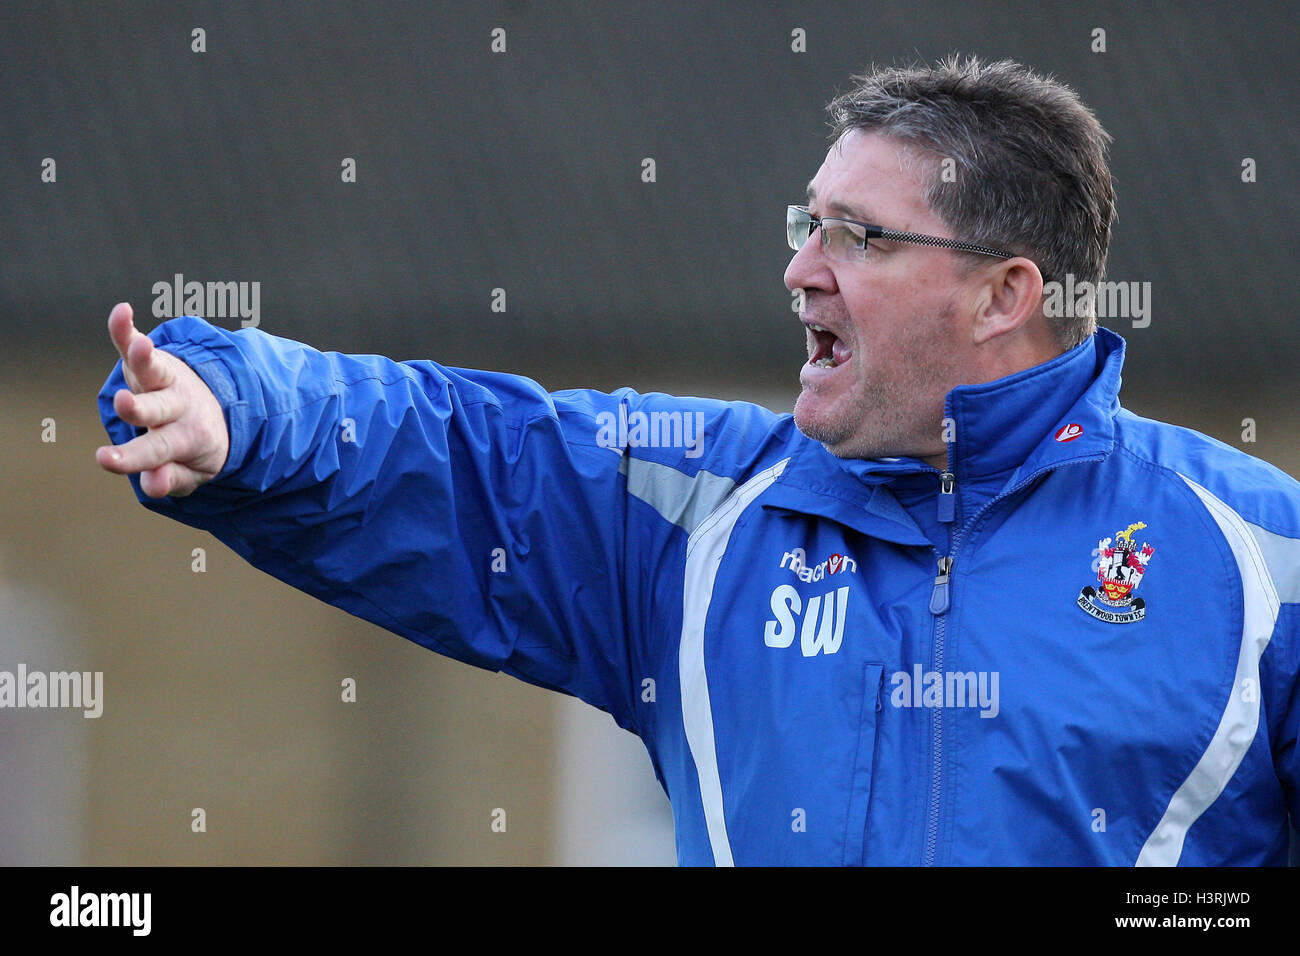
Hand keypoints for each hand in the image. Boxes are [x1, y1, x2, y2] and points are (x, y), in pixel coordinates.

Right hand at [95, 302, 230, 497]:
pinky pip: (138, 345)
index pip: (157, 451)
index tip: (104, 459)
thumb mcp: (192, 472)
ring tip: (141, 345)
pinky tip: (120, 311)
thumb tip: (150, 485)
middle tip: (123, 405)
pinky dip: (127, 329)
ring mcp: (168, 383)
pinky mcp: (156, 363)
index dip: (131, 458)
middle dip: (138, 408)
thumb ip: (170, 479)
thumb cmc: (196, 448)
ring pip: (156, 371)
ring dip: (146, 358)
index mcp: (187, 439)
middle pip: (156, 410)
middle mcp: (178, 408)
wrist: (224, 412)